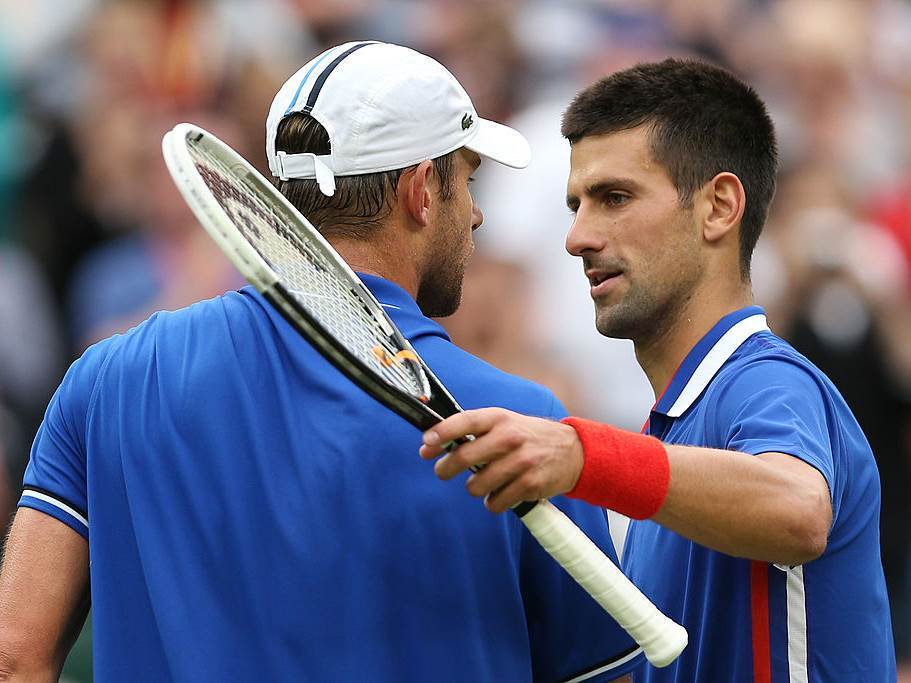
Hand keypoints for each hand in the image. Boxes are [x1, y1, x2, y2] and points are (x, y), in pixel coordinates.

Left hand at [419, 408, 584, 512]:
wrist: (573, 451)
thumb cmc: (529, 436)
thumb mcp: (506, 423)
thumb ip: (474, 431)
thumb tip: (431, 443)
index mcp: (500, 418)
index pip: (464, 422)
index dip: (441, 433)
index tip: (426, 444)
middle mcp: (510, 437)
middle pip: (464, 457)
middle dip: (445, 468)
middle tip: (443, 471)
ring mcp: (521, 462)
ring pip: (476, 485)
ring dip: (474, 488)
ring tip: (484, 482)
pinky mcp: (530, 485)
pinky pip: (495, 502)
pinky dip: (493, 502)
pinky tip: (501, 493)